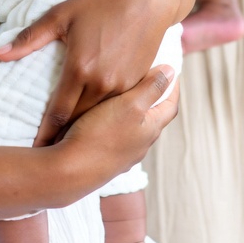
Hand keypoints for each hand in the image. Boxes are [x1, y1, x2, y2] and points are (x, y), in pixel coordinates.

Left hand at [0, 0, 198, 145]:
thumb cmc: (102, 1)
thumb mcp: (61, 15)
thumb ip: (29, 39)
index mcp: (79, 69)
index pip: (57, 113)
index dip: (44, 134)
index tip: (34, 149)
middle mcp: (102, 83)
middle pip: (78, 120)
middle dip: (63, 136)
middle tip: (48, 150)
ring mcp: (123, 86)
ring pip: (99, 117)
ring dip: (85, 128)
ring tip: (70, 142)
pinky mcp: (138, 83)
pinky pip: (118, 108)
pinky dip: (105, 116)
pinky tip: (97, 123)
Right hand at [60, 68, 178, 189]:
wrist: (71, 170)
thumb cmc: (100, 134)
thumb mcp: (129, 105)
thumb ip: (150, 88)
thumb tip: (171, 72)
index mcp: (150, 129)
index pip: (170, 106)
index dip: (172, 88)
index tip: (170, 72)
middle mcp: (141, 144)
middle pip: (154, 117)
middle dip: (153, 98)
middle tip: (146, 79)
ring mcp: (124, 155)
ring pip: (134, 127)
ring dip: (133, 111)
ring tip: (122, 94)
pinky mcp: (106, 159)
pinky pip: (117, 136)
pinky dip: (116, 122)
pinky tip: (101, 116)